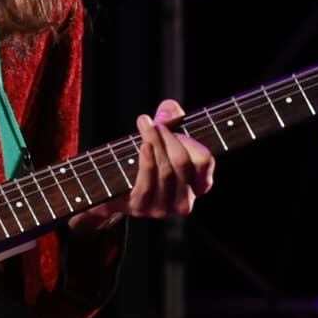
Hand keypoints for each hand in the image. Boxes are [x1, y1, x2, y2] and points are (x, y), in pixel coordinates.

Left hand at [71, 101, 218, 230]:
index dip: (190, 140)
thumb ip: (170, 116)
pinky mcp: (142, 208)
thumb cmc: (145, 157)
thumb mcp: (162, 134)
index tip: (172, 125)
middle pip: (183, 162)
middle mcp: (185, 201)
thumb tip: (169, 110)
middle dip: (169, 137)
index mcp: (198, 185)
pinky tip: (143, 146)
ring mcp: (164, 208)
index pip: (205, 161)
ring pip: (166, 172)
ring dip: (155, 144)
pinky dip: (147, 161)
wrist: (113, 186)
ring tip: (145, 126)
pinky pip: (148, 183)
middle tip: (155, 124)